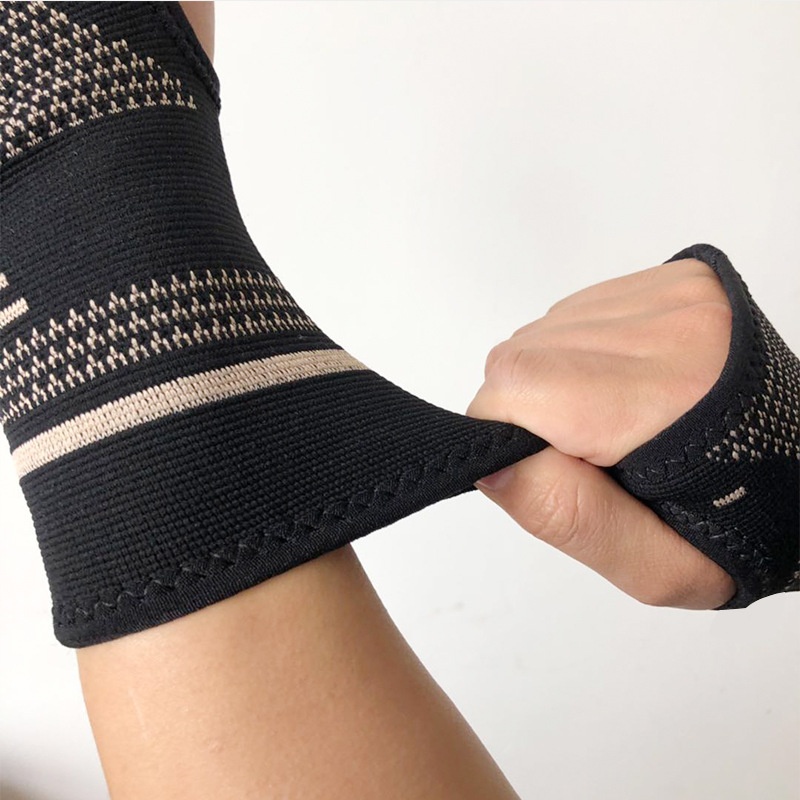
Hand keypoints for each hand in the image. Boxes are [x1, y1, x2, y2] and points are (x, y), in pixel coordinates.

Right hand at [466, 257, 736, 608]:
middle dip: (526, 414)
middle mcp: (677, 326)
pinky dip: (576, 356)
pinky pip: (575, 314)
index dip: (503, 434)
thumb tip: (492, 466)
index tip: (546, 471)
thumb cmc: (742, 524)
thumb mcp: (658, 567)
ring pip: (541, 333)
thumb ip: (571, 518)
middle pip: (520, 356)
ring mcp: (679, 293)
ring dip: (552, 384)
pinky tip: (619, 389)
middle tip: (587, 454)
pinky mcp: (676, 278)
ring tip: (611, 423)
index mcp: (674, 398)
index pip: (518, 385)